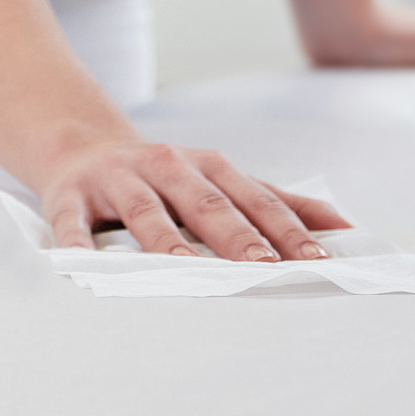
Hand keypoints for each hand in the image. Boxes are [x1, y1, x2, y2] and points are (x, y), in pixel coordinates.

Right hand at [40, 140, 352, 259]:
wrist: (80, 146)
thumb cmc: (164, 179)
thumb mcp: (218, 181)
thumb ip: (276, 204)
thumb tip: (343, 227)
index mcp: (205, 166)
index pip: (253, 200)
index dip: (284, 229)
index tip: (316, 260)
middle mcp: (165, 166)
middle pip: (205, 202)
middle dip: (235, 235)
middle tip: (263, 269)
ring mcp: (116, 178)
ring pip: (144, 209)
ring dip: (164, 238)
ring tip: (183, 269)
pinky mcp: (71, 194)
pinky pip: (73, 221)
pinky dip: (76, 242)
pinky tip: (82, 265)